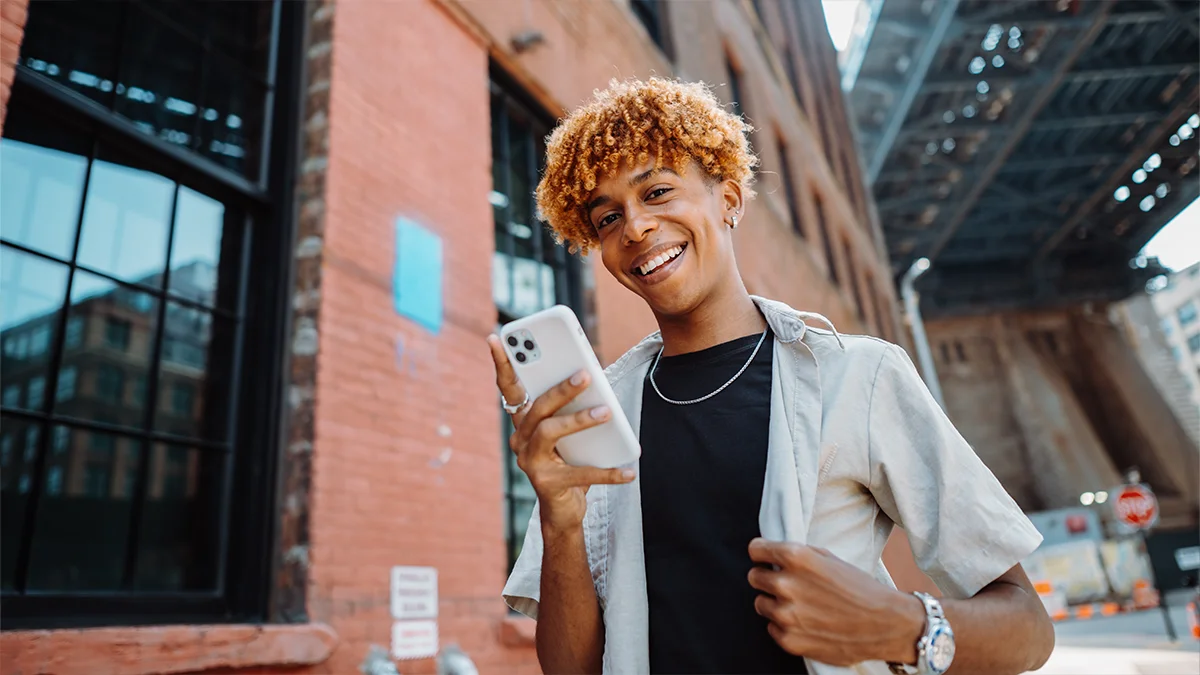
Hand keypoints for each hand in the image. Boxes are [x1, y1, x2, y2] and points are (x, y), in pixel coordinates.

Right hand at [488, 335, 634, 532]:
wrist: (563, 509)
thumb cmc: (569, 460)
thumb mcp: (569, 431)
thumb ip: (571, 407)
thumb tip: (592, 379)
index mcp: (524, 422)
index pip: (509, 387)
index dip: (502, 362)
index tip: (495, 337)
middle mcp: (520, 440)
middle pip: (537, 408)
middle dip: (560, 389)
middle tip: (584, 374)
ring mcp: (530, 462)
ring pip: (550, 432)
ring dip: (579, 420)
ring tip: (607, 412)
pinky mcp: (546, 484)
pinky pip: (580, 473)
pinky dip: (607, 472)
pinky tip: (629, 470)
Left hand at [747, 539, 924, 666]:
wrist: (886, 624)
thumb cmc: (860, 588)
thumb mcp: (829, 558)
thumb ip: (798, 555)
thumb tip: (774, 557)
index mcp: (795, 558)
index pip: (755, 549)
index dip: (762, 554)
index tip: (767, 559)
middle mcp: (786, 584)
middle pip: (754, 577)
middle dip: (767, 579)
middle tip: (788, 585)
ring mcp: (786, 614)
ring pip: (760, 603)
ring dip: (775, 603)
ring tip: (801, 605)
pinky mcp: (789, 639)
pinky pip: (772, 627)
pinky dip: (784, 625)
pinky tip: (806, 622)